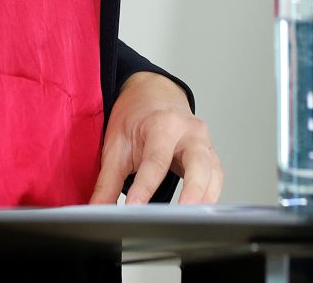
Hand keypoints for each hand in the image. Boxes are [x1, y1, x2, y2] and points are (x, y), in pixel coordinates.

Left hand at [89, 73, 222, 205]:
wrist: (153, 93)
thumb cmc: (135, 117)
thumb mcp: (115, 145)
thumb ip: (107, 182)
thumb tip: (96, 210)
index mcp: (162, 124)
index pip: (155, 160)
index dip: (145, 187)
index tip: (134, 208)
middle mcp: (188, 131)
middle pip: (197, 162)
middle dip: (193, 189)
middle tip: (183, 214)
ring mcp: (203, 141)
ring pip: (213, 171)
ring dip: (206, 196)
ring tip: (193, 220)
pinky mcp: (209, 153)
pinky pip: (216, 175)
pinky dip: (211, 193)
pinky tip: (201, 210)